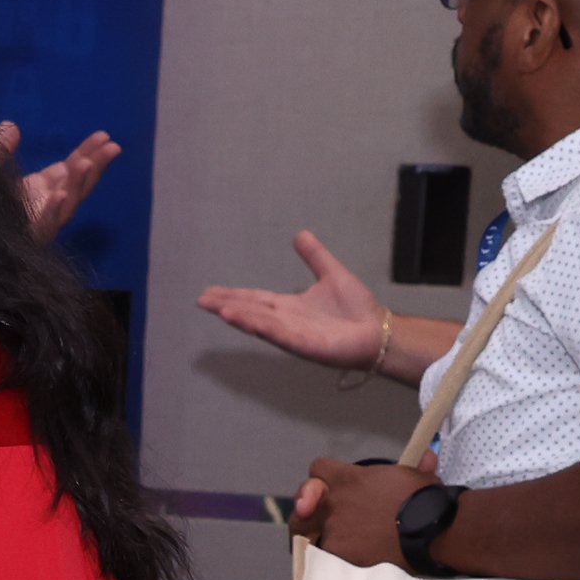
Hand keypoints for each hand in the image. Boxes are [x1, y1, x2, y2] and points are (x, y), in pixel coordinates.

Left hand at [13, 128, 121, 237]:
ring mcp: (40, 222)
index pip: (71, 168)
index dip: (87, 152)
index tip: (103, 136)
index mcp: (41, 189)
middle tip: (113, 146)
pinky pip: (44, 225)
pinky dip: (52, 211)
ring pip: (67, 204)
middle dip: (95, 166)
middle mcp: (46, 205)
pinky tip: (59, 195)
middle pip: (78, 185)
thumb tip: (10, 126)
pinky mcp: (29, 237)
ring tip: (87, 163)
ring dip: (78, 184)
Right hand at [200, 229, 389, 372]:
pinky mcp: (305, 345)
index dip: (233, 296)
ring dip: (239, 317)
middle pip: (250, 312)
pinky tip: (243, 320)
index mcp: (289, 306)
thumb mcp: (332, 274)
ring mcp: (293, 335)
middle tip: (201, 301)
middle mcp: (286, 321)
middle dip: (226, 306)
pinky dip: (259, 327)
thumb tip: (300, 234)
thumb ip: (315, 257)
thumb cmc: (357, 309)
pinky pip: (278, 334)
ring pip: (260, 324)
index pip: (255, 299)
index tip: (210, 292)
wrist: (378, 331)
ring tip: (217, 309)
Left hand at [287, 456, 416, 567]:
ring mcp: (333, 530)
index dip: (325, 478)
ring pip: (307, 534)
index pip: (318, 469)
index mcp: (348, 478)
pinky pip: (321, 557)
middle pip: (301, 505)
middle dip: (306, 510)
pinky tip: (340, 561)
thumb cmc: (426, 500)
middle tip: (315, 520)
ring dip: (317, 537)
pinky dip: (329, 559)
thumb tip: (428, 457)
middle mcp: (334, 502)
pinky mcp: (338, 555)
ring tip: (329, 544)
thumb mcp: (418, 477)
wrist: (431, 530)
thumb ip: (415, 467)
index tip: (337, 487)